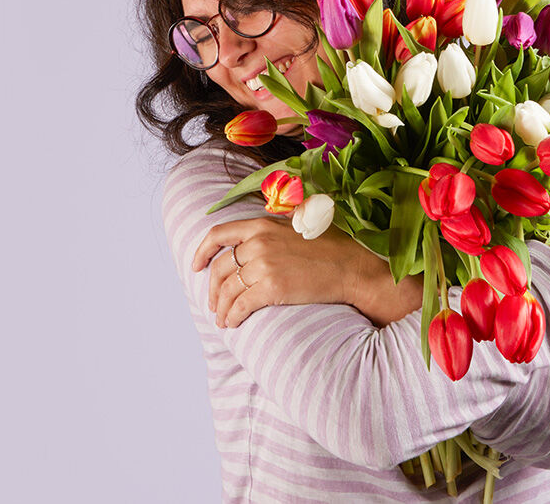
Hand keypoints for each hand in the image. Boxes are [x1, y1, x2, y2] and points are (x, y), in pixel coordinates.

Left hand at [191, 216, 420, 328]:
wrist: (354, 267)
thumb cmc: (331, 249)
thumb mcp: (296, 226)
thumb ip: (271, 231)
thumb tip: (252, 243)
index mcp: (261, 225)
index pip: (218, 234)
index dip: (202, 252)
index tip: (195, 267)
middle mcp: (258, 243)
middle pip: (221, 268)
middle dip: (213, 289)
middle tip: (214, 304)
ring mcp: (263, 265)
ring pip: (227, 289)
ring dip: (221, 307)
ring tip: (222, 319)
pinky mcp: (271, 287)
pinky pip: (240, 305)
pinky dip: (232, 316)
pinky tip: (232, 323)